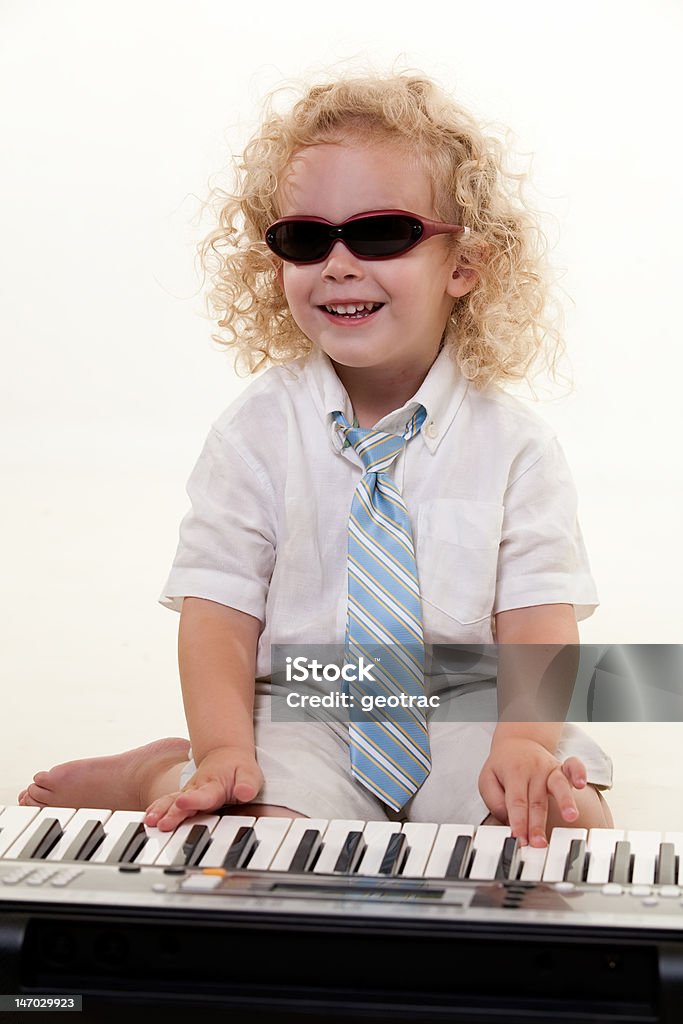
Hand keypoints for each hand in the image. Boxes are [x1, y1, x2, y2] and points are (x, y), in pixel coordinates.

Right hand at [143, 745, 263, 831]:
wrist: (226, 755)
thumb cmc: (238, 768)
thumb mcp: (249, 774)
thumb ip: (247, 785)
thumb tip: (245, 793)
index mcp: (214, 786)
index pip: (203, 795)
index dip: (194, 800)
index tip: (183, 801)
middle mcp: (197, 789)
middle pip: (182, 802)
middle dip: (172, 813)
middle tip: (162, 823)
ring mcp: (188, 792)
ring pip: (171, 801)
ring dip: (160, 811)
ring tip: (150, 822)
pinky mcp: (182, 796)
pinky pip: (167, 802)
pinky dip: (156, 809)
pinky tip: (147, 818)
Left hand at [478, 736, 586, 846]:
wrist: (517, 741)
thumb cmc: (503, 765)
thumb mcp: (487, 779)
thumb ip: (494, 800)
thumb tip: (508, 819)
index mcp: (513, 774)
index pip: (517, 802)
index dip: (519, 823)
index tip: (520, 840)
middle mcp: (533, 772)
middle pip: (537, 801)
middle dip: (538, 824)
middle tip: (539, 843)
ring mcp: (549, 768)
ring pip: (559, 785)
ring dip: (565, 801)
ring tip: (570, 816)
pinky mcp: (562, 767)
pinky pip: (574, 766)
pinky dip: (580, 773)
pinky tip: (581, 784)